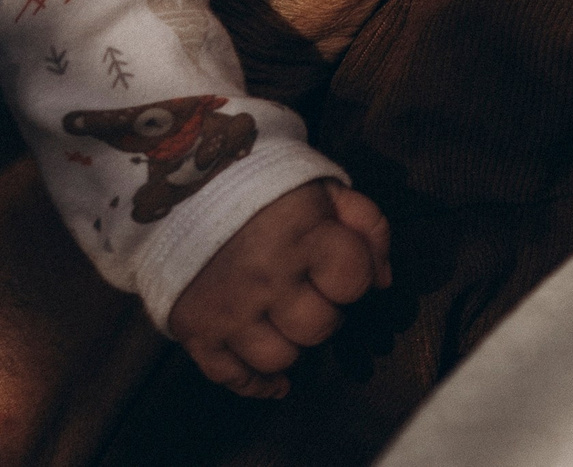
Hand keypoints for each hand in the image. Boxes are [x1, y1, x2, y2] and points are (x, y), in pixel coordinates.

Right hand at [165, 180, 389, 398]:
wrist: (187, 192)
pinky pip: (230, 377)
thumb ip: (369, 228)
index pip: (353, 283)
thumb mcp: (329, 192)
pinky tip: (275, 381)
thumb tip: (383, 282)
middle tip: (311, 296)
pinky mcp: (194, 330)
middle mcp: (266, 279)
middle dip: (324, 314)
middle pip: (318, 328)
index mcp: (304, 238)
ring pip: (279, 359)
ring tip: (287, 323)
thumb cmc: (270, 193)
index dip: (352, 280)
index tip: (338, 271)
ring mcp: (228, 309)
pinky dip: (256, 384)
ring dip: (292, 346)